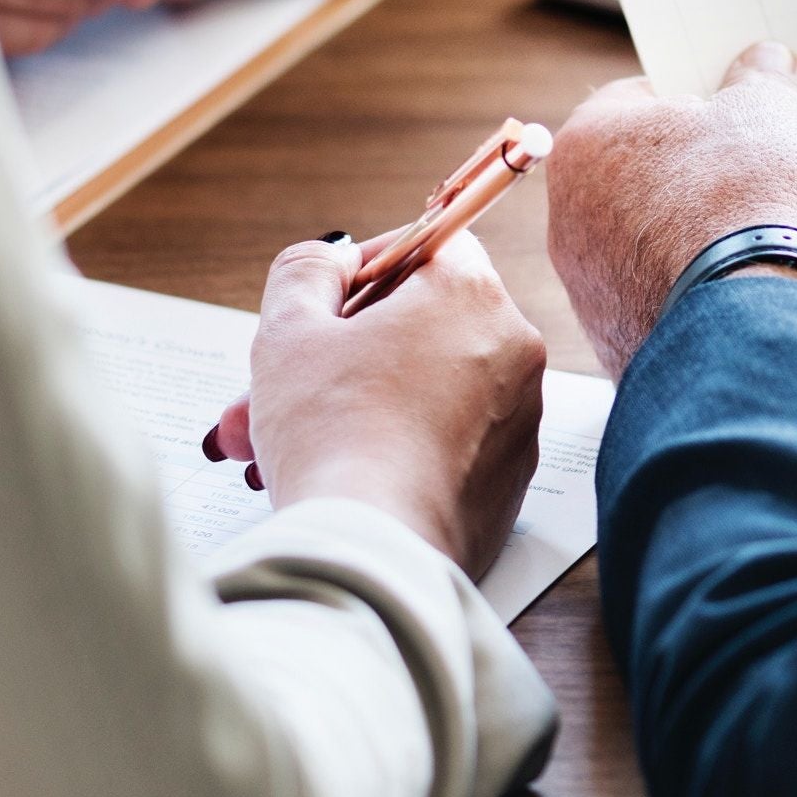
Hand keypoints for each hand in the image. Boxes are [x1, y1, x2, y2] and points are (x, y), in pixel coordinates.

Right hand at [212, 232, 545, 578]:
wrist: (374, 552)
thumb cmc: (331, 435)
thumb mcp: (289, 331)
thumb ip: (306, 272)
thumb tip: (332, 259)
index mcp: (470, 295)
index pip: (428, 244)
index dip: (367, 267)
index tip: (325, 303)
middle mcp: (512, 349)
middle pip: (421, 325)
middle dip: (340, 352)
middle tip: (278, 383)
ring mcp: (519, 419)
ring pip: (426, 389)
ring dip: (355, 403)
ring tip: (277, 443)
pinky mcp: (510, 481)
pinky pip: (447, 443)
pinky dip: (396, 447)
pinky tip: (335, 473)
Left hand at [545, 41, 796, 376]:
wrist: (750, 323)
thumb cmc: (748, 201)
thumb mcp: (769, 112)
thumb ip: (762, 78)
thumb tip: (766, 61)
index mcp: (587, 140)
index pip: (638, 98)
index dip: (694, 99)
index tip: (731, 111)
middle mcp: (566, 213)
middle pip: (637, 171)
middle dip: (689, 169)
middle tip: (746, 172)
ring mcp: (584, 283)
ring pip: (643, 239)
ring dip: (687, 232)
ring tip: (749, 233)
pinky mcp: (610, 336)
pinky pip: (652, 295)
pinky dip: (688, 288)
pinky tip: (734, 286)